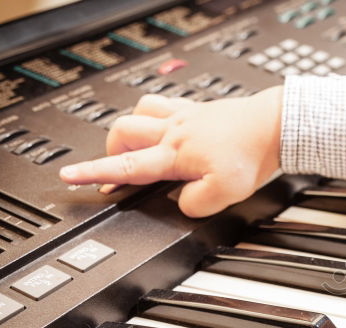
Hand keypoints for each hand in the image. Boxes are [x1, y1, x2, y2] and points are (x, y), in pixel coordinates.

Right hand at [59, 86, 283, 217]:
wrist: (275, 125)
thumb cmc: (252, 154)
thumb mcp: (224, 194)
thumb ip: (194, 204)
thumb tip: (179, 203)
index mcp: (174, 154)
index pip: (124, 166)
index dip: (94, 173)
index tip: (70, 176)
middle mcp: (174, 131)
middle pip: (122, 132)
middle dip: (110, 151)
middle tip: (114, 169)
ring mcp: (185, 117)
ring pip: (139, 112)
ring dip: (131, 129)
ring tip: (137, 148)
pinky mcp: (199, 110)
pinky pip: (165, 105)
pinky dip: (156, 116)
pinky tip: (166, 128)